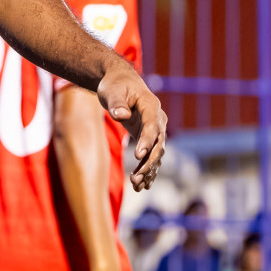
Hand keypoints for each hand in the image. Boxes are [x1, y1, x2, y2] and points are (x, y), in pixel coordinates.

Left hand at [96, 58, 166, 189]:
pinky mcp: (148, 138)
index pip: (152, 126)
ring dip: (147, 171)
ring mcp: (155, 130)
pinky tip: (142, 186)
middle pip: (158, 144)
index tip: (138, 155)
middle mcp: (158, 120)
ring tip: (136, 186)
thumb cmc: (115, 85)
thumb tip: (121, 115)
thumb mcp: (112, 91)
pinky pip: (150, 156)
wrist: (120, 83)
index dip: (147, 141)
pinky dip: (147, 171)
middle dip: (148, 162)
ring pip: (155, 154)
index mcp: (151, 106)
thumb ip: (117, 103)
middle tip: (136, 178)